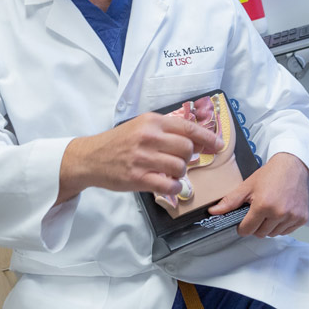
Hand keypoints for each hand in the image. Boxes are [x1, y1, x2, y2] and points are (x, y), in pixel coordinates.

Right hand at [57, 112, 224, 203]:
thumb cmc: (118, 143)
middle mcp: (148, 137)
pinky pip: (169, 185)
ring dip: (180, 173)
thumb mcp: (140, 127)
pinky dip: (174, 187)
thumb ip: (165, 131)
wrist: (90, 158)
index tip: (218, 144)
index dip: (207, 137)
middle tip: (179, 161)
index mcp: (151, 121)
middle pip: (187, 149)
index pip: (187, 127)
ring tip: (169, 172)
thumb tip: (195, 141)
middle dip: (188, 158)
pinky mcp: (138, 177)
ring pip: (180, 167)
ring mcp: (143, 158)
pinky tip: (168, 185)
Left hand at [208, 152, 308, 237]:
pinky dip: (281, 226)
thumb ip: (230, 201)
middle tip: (257, 213)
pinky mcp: (301, 218)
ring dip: (269, 227)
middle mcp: (279, 213)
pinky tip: (279, 212)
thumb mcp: (247, 186)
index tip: (243, 222)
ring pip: (274, 234)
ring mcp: (292, 216)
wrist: (292, 166)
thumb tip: (213, 211)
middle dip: (256, 226)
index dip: (242, 227)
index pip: (248, 229)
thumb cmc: (270, 174)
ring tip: (269, 211)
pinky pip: (287, 231)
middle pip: (261, 233)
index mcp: (263, 205)